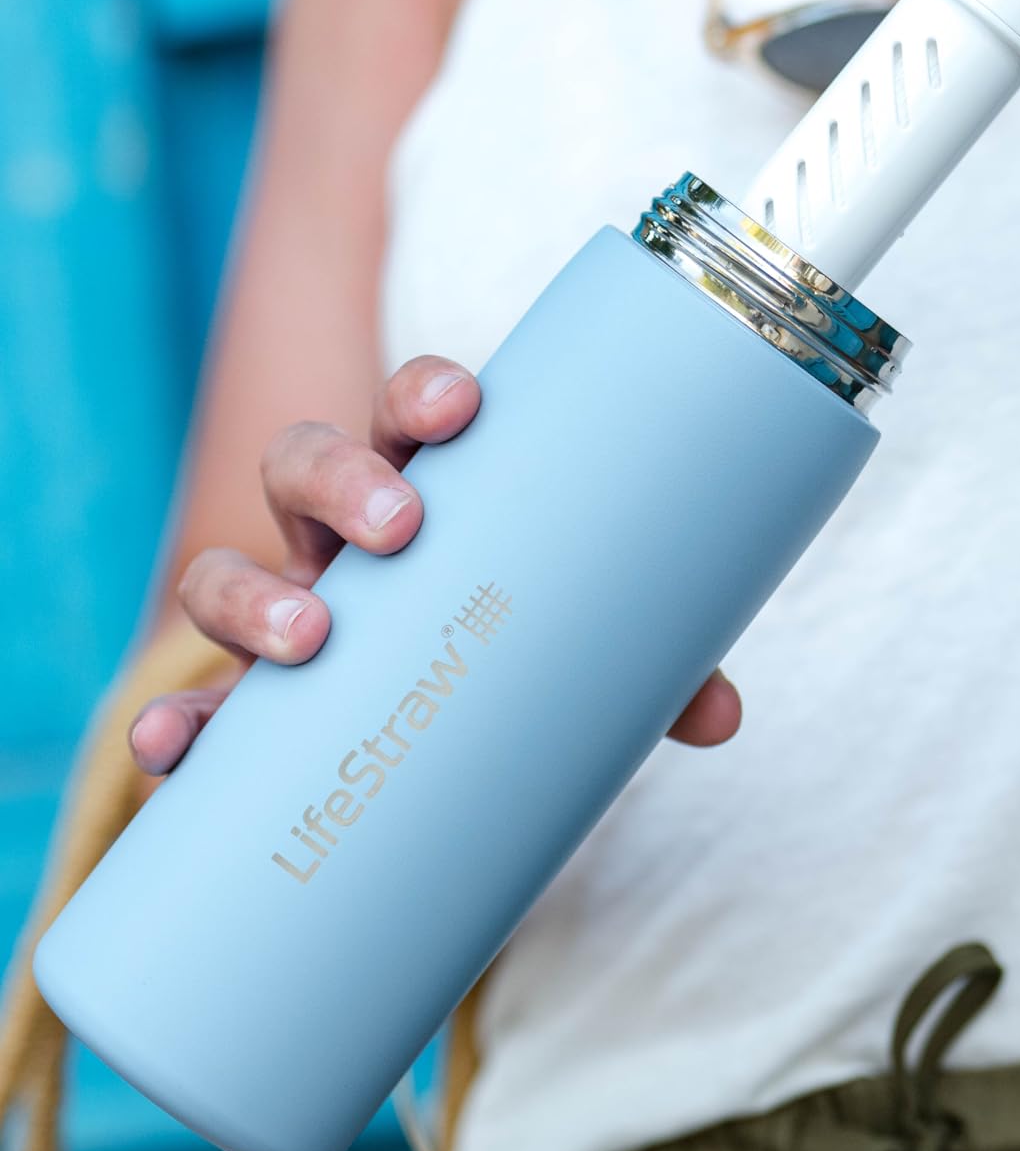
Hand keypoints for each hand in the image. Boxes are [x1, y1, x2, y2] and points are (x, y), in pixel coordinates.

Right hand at [129, 356, 741, 771]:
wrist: (432, 757)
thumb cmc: (509, 659)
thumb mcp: (580, 655)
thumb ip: (648, 673)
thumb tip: (720, 714)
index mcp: (421, 495)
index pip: (408, 415)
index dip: (424, 393)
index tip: (463, 401)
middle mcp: (333, 543)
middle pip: (304, 464)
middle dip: (341, 477)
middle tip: (400, 521)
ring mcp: (276, 621)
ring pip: (222, 572)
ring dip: (250, 592)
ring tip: (305, 636)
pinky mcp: (239, 716)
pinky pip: (186, 709)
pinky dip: (169, 728)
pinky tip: (167, 749)